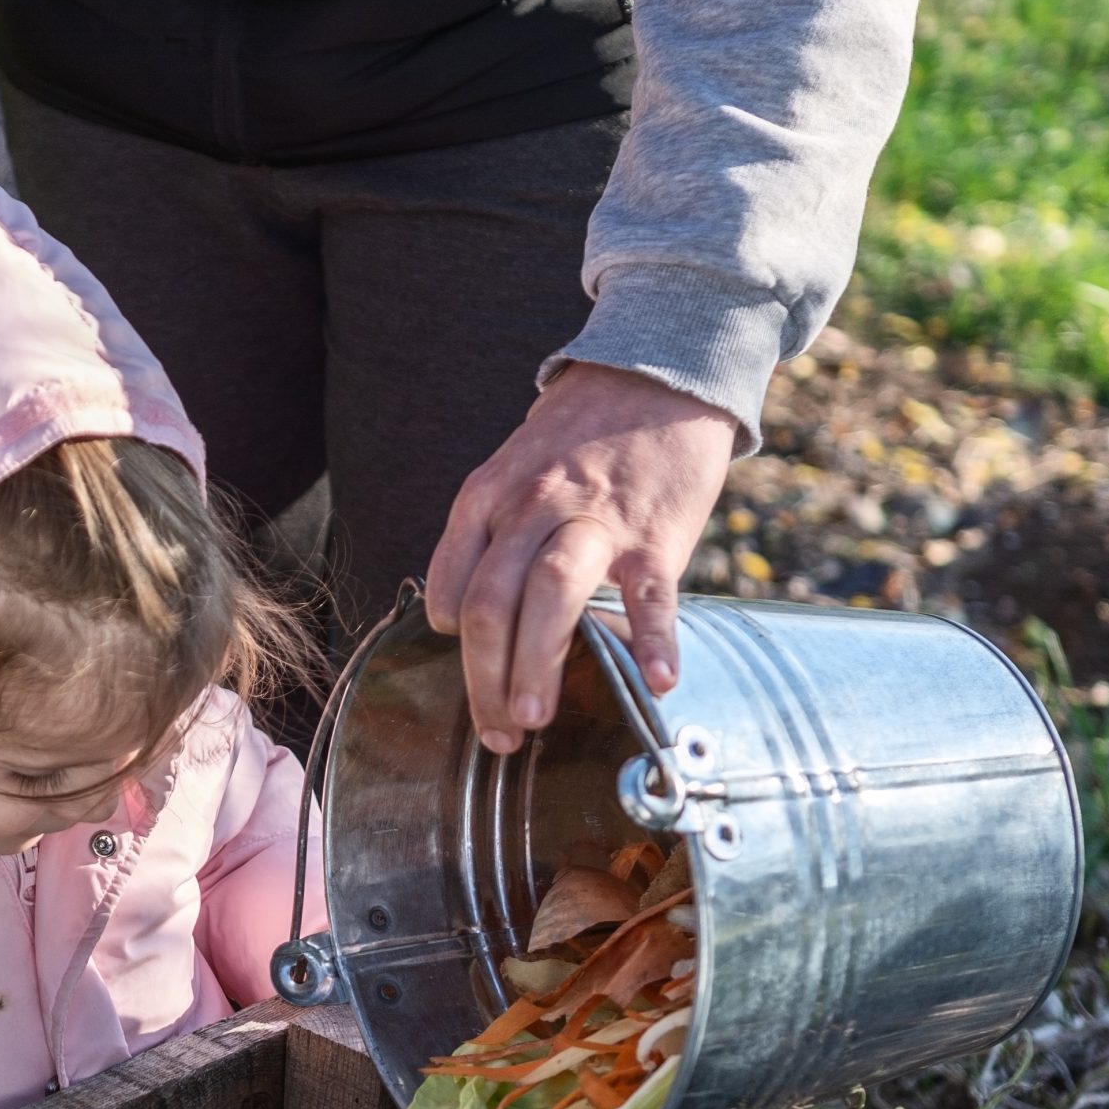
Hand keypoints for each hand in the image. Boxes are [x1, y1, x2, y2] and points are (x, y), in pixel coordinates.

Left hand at [426, 362, 734, 754]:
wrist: (658, 373)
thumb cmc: (579, 437)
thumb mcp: (512, 471)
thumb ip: (490, 537)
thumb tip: (462, 616)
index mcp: (487, 498)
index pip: (451, 585)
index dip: (452, 648)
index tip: (473, 690)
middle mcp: (531, 508)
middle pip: (489, 601)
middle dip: (485, 677)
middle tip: (497, 735)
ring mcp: (595, 519)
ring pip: (550, 594)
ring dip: (536, 662)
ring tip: (533, 719)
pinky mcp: (655, 531)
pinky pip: (651, 592)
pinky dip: (653, 639)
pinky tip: (656, 682)